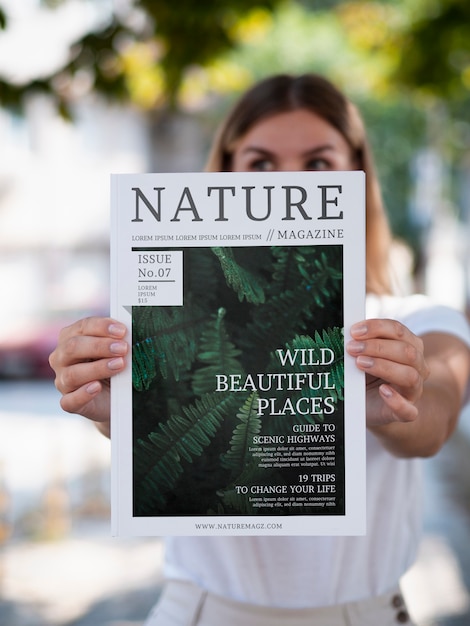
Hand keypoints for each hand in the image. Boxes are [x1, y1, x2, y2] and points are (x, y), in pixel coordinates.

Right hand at [49, 317, 127, 435]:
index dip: (102, 327)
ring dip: (98, 368)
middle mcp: (61, 358)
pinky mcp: (69, 403)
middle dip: (100, 346)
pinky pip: (69, 400)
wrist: (115, 397)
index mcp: (71, 338)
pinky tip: (97, 387)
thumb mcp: (115, 351)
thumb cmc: (113, 367)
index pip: (83, 327)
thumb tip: (127, 335)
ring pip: (72, 374)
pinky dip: (83, 394)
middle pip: (73, 347)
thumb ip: (117, 341)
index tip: (122, 331)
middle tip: (123, 348)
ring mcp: (62, 381)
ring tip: (119, 365)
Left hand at [346, 319, 429, 427]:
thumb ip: (360, 344)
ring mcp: (413, 391)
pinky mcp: (405, 413)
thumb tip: (347, 333)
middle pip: (407, 351)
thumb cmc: (365, 375)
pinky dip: (397, 401)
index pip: (398, 331)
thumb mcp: (363, 355)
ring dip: (383, 367)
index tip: (354, 331)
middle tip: (352, 348)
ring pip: (410, 376)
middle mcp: (417, 367)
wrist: (366, 405)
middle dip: (376, 347)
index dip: (377, 328)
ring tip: (360, 363)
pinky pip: (409, 411)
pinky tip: (383, 391)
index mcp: (409, 346)